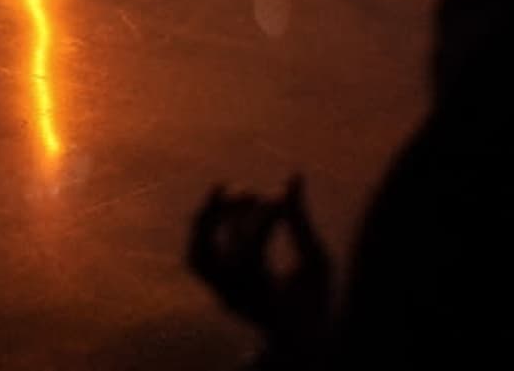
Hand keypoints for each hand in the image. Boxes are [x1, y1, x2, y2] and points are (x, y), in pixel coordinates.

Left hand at [186, 177, 330, 346]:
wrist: (299, 337)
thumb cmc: (314, 300)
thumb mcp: (316, 263)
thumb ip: (301, 223)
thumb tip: (292, 175)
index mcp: (265, 301)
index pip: (249, 255)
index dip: (263, 219)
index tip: (280, 195)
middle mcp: (236, 301)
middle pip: (204, 261)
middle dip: (213, 218)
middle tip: (235, 187)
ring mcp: (223, 296)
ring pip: (197, 257)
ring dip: (208, 220)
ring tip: (230, 191)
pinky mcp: (218, 287)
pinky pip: (203, 254)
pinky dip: (213, 228)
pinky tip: (236, 210)